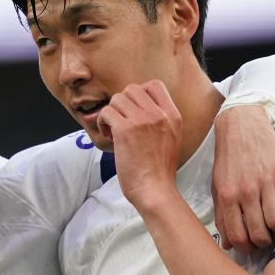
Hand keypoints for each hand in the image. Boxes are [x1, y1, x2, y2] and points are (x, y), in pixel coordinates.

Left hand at [97, 81, 182, 212]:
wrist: (155, 190)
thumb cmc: (159, 171)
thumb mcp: (171, 140)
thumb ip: (160, 122)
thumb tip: (135, 109)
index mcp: (172, 116)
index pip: (154, 85)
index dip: (138, 94)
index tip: (133, 111)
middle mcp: (159, 114)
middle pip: (132, 89)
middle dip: (121, 104)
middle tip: (120, 122)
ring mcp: (142, 120)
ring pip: (117, 99)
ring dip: (110, 113)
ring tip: (113, 131)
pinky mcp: (125, 130)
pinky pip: (106, 112)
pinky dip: (102, 122)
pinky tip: (108, 136)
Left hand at [212, 104, 274, 253]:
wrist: (241, 125)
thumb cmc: (228, 159)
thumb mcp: (218, 186)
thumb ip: (221, 215)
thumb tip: (228, 245)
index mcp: (226, 196)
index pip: (237, 236)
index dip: (245, 248)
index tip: (250, 248)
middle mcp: (245, 192)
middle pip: (259, 233)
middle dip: (263, 242)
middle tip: (265, 238)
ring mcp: (265, 182)